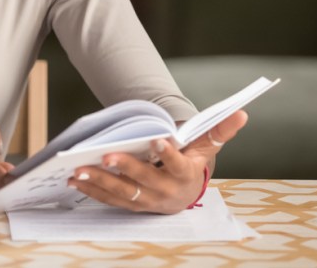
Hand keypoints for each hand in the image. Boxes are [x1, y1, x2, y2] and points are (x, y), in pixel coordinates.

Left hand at [67, 110, 247, 213]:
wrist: (184, 193)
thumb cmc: (193, 163)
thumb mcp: (206, 147)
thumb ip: (219, 130)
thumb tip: (242, 112)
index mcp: (186, 175)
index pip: (178, 164)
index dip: (169, 153)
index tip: (158, 140)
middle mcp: (166, 192)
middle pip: (144, 180)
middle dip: (125, 168)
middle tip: (105, 156)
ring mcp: (147, 201)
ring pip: (123, 193)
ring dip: (100, 182)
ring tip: (80, 170)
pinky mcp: (131, 205)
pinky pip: (110, 200)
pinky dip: (92, 190)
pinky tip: (75, 180)